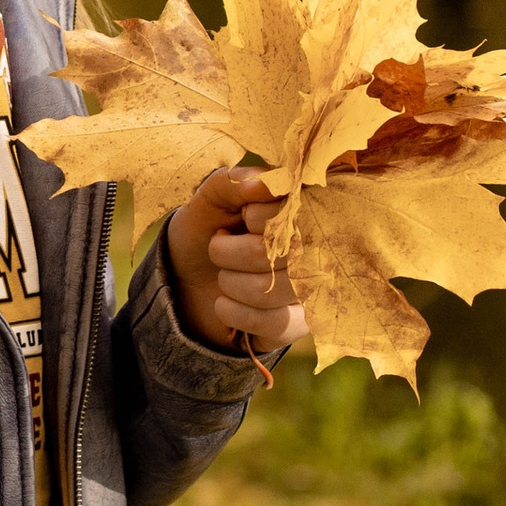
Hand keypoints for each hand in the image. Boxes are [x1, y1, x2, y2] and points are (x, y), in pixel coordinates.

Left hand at [164, 167, 308, 363]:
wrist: (188, 278)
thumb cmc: (207, 227)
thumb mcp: (212, 197)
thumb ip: (235, 181)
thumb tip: (267, 183)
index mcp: (301, 209)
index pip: (292, 212)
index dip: (255, 217)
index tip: (240, 218)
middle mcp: (317, 248)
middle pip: (277, 254)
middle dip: (228, 252)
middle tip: (219, 246)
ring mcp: (310, 288)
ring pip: (269, 291)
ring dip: (229, 283)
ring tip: (224, 275)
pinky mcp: (300, 323)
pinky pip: (274, 323)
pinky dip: (235, 312)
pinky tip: (224, 303)